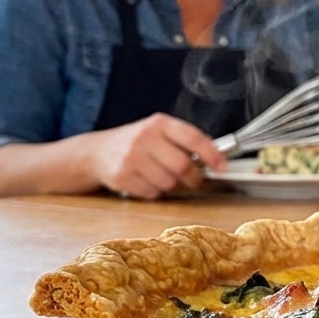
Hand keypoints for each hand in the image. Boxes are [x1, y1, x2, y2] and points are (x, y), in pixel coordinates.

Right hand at [89, 113, 226, 198]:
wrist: (96, 152)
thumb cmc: (136, 143)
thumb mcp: (158, 132)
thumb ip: (183, 141)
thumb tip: (215, 157)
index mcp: (159, 123)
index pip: (193, 138)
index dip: (212, 154)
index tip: (222, 166)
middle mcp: (144, 138)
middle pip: (182, 165)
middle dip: (194, 177)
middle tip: (194, 180)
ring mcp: (131, 157)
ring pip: (168, 182)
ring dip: (172, 185)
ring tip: (163, 177)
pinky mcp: (121, 176)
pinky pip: (152, 193)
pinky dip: (155, 192)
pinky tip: (146, 182)